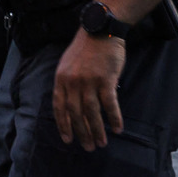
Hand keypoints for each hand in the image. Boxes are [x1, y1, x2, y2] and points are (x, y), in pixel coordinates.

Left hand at [53, 30, 125, 149]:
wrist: (100, 29)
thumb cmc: (85, 49)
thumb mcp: (68, 64)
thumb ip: (68, 84)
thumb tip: (72, 106)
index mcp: (60, 79)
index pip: (59, 107)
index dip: (63, 125)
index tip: (68, 139)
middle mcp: (72, 82)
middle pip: (75, 113)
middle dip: (82, 132)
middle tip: (89, 147)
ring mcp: (88, 81)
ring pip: (91, 112)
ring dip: (97, 130)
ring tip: (101, 143)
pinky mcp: (105, 79)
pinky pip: (109, 104)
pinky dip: (114, 118)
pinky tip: (118, 129)